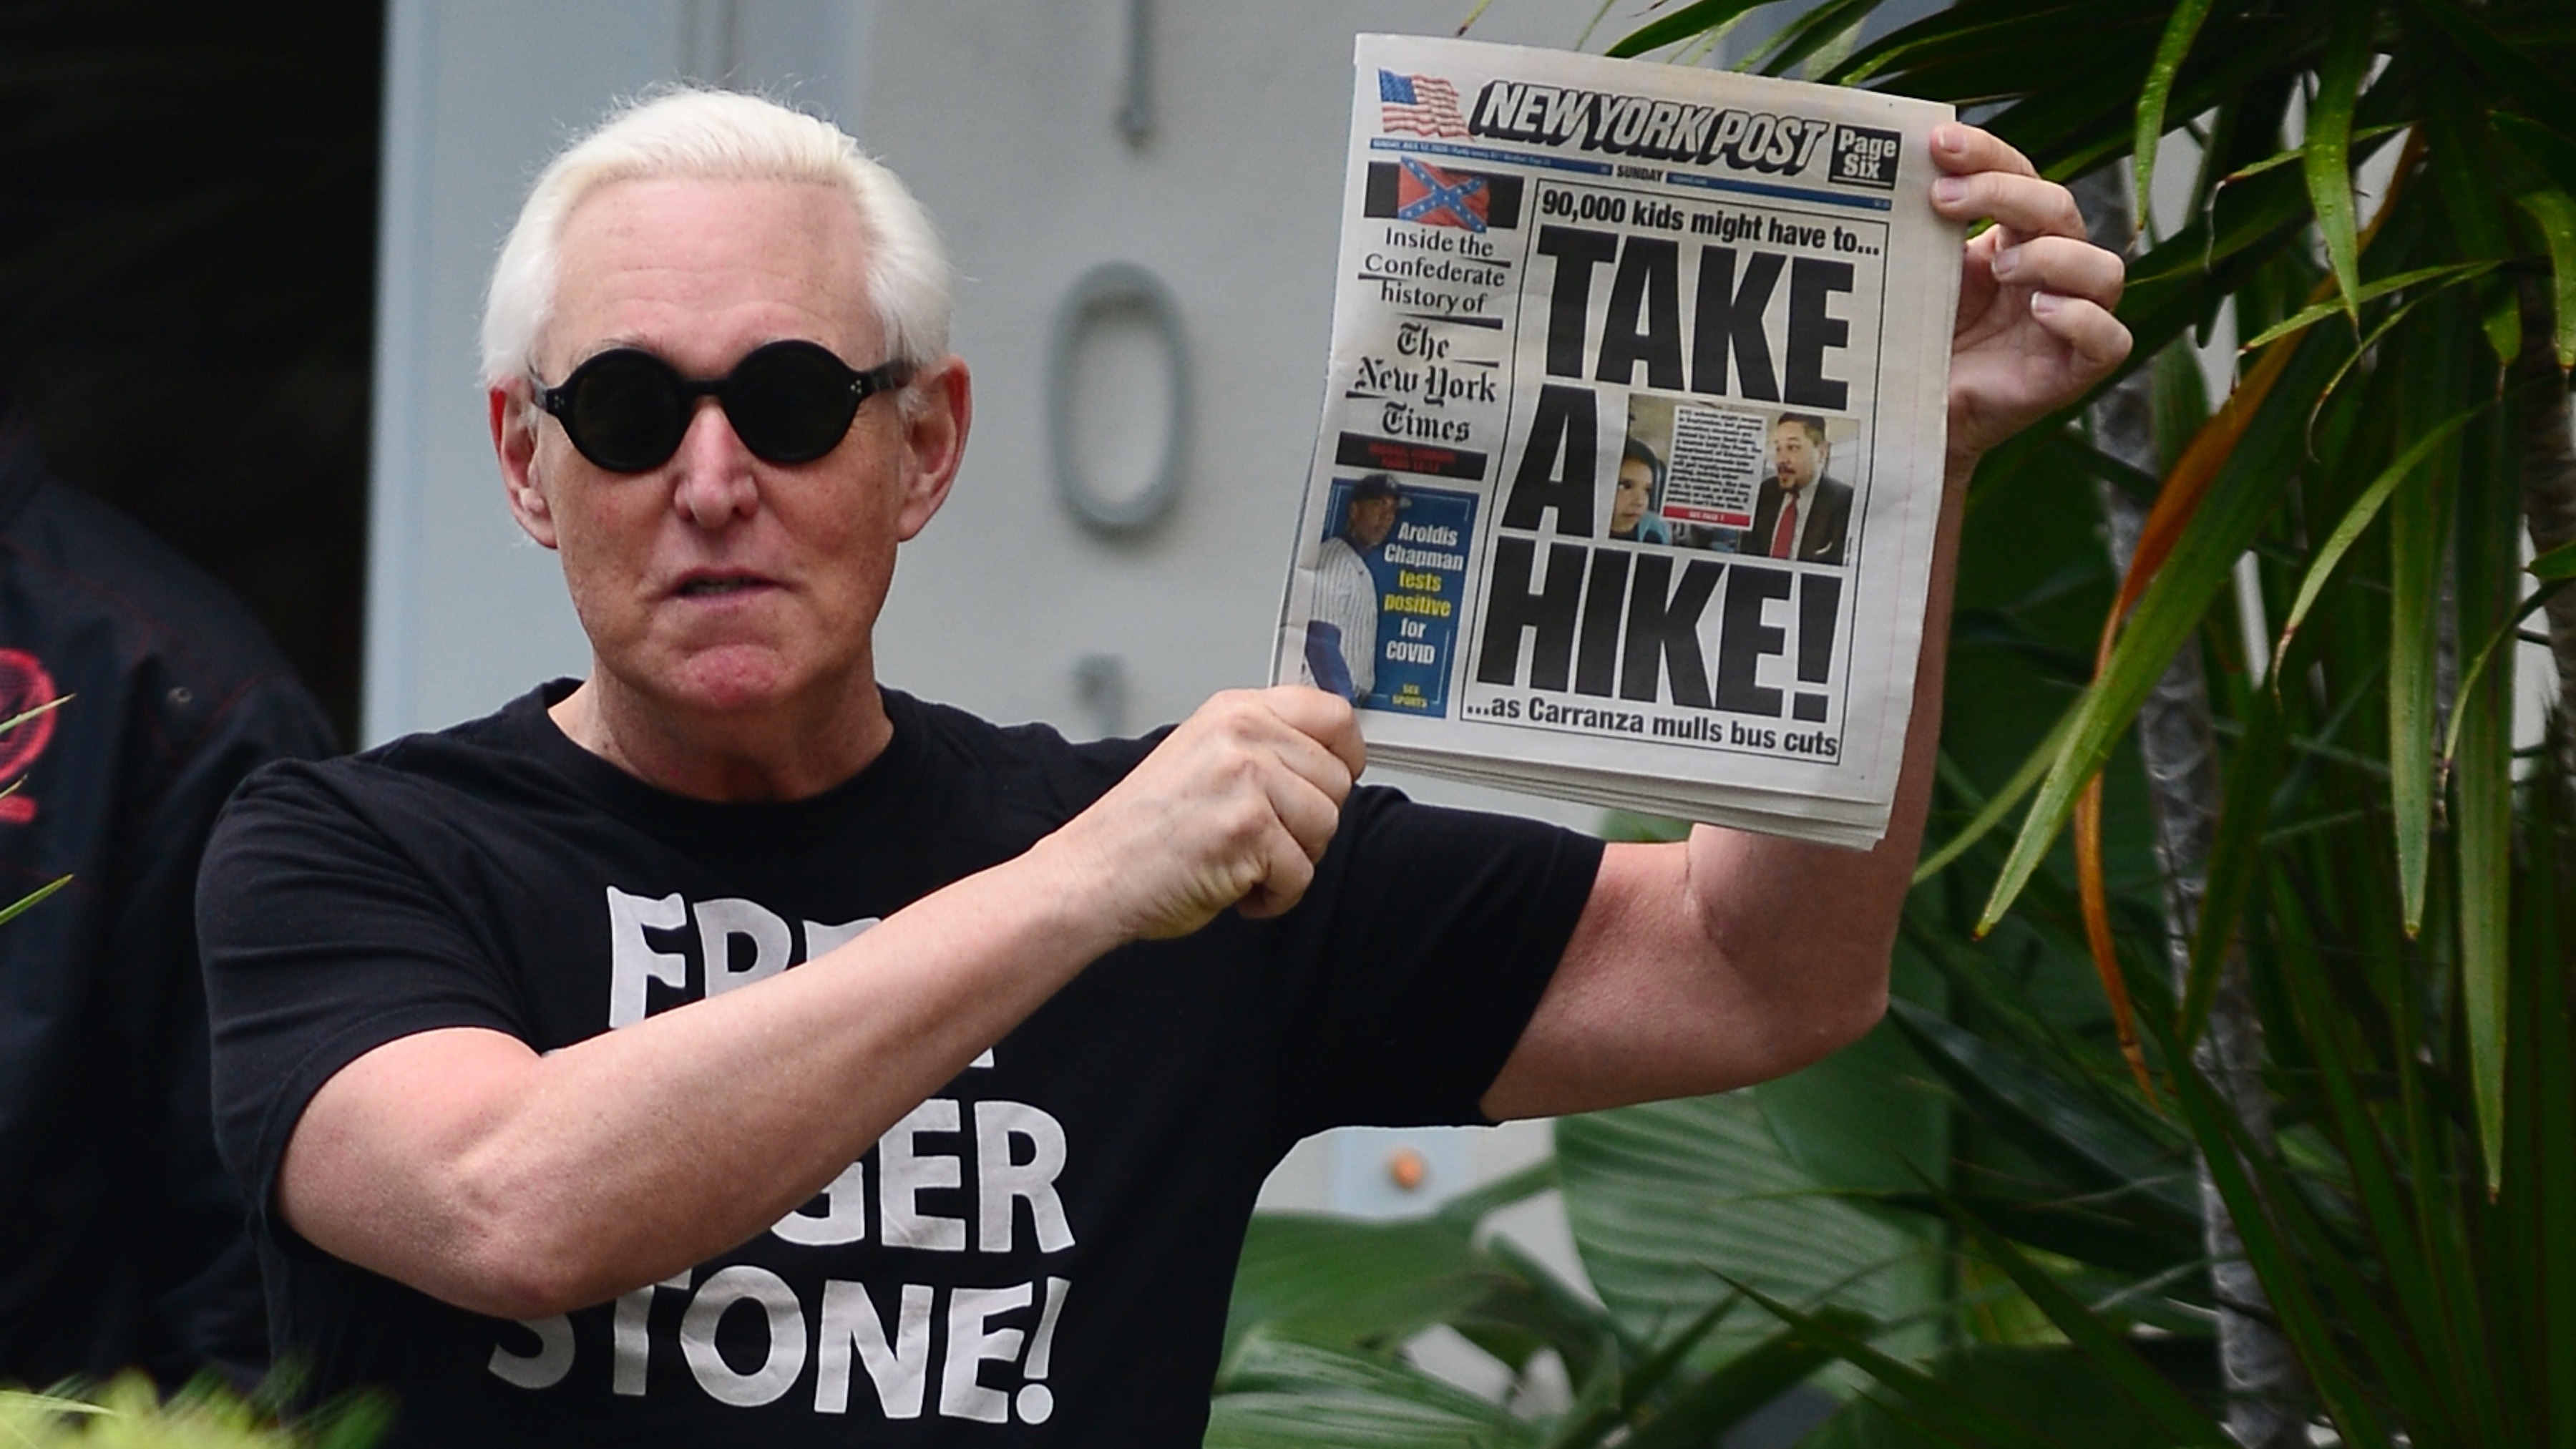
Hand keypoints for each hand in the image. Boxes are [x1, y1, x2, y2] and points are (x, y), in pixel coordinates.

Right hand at [1042, 687, 1364, 940]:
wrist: (1094, 873)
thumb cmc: (1141, 827)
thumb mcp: (1203, 754)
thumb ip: (1261, 745)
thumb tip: (1326, 761)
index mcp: (1235, 710)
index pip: (1333, 713)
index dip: (1347, 754)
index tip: (1336, 778)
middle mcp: (1244, 735)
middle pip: (1336, 781)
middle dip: (1309, 823)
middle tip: (1262, 839)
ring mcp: (1247, 779)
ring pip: (1325, 828)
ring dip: (1291, 861)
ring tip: (1244, 863)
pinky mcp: (1248, 829)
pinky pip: (1301, 874)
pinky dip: (1274, 897)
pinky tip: (1236, 888)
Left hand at [1932, 124, 2132, 467]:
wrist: (1913, 415)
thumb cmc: (1920, 339)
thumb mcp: (1920, 274)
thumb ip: (1924, 228)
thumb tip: (1899, 167)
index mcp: (2017, 237)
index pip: (2021, 177)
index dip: (1988, 154)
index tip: (1939, 143)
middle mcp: (2052, 271)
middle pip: (2061, 211)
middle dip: (2007, 195)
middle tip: (1948, 199)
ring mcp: (2070, 320)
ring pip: (2104, 270)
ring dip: (2052, 256)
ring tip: (1999, 267)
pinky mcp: (2075, 371)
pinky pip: (2109, 339)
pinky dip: (2081, 319)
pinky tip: (2040, 310)